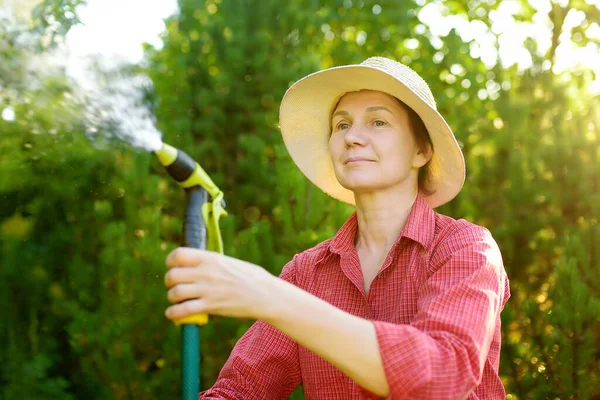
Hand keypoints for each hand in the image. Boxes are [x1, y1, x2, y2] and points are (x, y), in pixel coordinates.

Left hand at [164, 247, 278, 321]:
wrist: (265, 294)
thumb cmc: (250, 277)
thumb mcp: (229, 262)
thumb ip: (210, 263)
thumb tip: (194, 265)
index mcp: (210, 258)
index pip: (179, 254)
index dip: (171, 261)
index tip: (172, 266)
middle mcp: (206, 272)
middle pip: (172, 275)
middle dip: (169, 282)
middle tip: (174, 286)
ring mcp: (207, 289)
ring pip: (175, 293)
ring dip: (172, 298)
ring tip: (177, 300)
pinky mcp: (210, 306)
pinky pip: (182, 310)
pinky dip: (173, 313)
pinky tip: (174, 314)